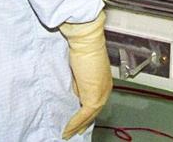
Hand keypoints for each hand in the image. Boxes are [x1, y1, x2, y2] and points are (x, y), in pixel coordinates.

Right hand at [60, 11, 112, 138]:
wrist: (86, 40)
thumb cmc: (83, 47)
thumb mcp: (81, 68)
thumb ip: (80, 81)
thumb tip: (76, 91)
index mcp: (104, 82)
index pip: (95, 102)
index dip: (87, 113)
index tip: (79, 120)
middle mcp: (105, 89)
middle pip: (94, 112)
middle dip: (83, 123)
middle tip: (73, 132)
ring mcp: (101, 93)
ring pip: (89, 116)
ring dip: (77, 126)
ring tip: (68, 133)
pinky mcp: (94, 96)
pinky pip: (83, 115)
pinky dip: (74, 123)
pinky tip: (67, 130)